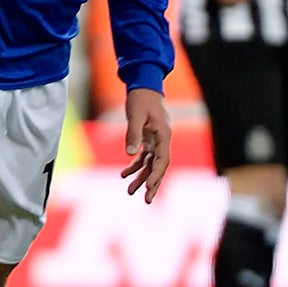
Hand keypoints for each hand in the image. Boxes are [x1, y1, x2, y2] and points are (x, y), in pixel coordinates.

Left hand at [120, 88, 170, 203]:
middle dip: (152, 184)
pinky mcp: (148, 139)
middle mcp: (162, 141)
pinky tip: (124, 175)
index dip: (156, 175)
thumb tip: (129, 154)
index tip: (148, 187)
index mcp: (163, 136)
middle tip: (146, 201)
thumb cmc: (140, 99)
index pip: (162, 161)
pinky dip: (135, 166)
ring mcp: (156, 141)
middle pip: (159, 167)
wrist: (143, 85)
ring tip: (130, 192)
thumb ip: (133, 134)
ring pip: (150, 164)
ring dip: (141, 177)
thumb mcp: (135, 115)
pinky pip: (143, 157)